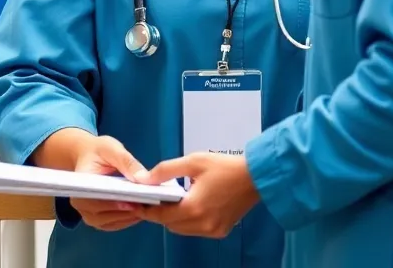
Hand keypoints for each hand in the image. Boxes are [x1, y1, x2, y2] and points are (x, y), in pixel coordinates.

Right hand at [70, 136, 147, 231]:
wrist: (88, 154)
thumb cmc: (98, 150)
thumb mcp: (112, 149)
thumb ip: (127, 162)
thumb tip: (143, 179)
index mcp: (80, 185)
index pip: (93, 200)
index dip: (112, 204)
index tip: (131, 204)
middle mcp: (80, 203)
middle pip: (100, 216)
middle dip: (123, 213)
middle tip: (145, 207)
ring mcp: (88, 212)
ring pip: (108, 223)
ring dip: (127, 218)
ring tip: (147, 209)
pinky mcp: (97, 216)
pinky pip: (112, 223)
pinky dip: (126, 220)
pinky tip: (141, 211)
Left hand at [135, 153, 258, 238]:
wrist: (255, 176)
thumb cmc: (225, 166)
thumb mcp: (193, 162)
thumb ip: (166, 170)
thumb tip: (145, 179)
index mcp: (193, 208)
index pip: (160, 216)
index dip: (146, 210)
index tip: (136, 203)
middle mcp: (202, 224)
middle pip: (170, 225)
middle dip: (161, 213)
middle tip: (155, 198)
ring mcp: (212, 230)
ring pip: (183, 229)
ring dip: (175, 218)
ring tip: (174, 199)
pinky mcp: (221, 231)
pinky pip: (196, 230)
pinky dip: (189, 220)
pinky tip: (192, 204)